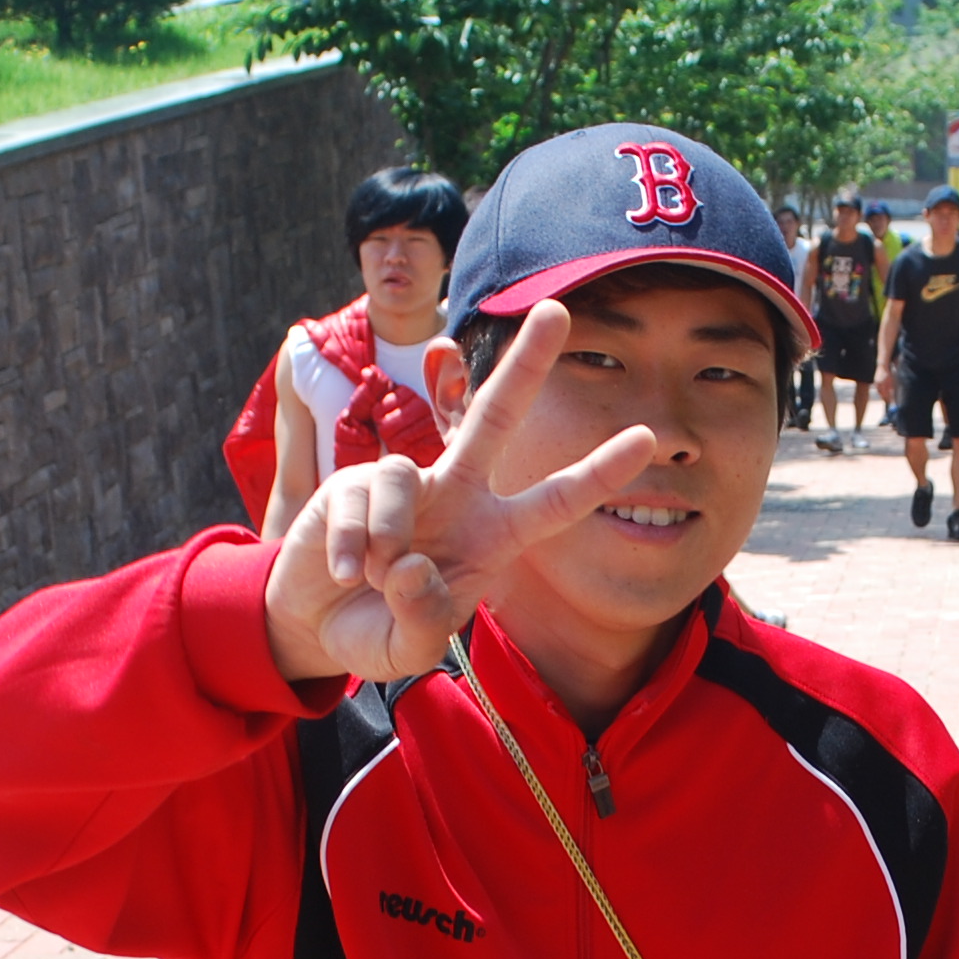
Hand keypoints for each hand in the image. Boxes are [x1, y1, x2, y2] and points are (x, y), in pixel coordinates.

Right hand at [260, 301, 656, 685]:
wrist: (311, 624)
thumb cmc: (375, 630)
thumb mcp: (408, 648)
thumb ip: (421, 621)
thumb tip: (409, 564)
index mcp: (492, 535)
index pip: (555, 501)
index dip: (598, 472)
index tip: (647, 439)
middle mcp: (458, 496)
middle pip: (495, 417)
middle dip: (526, 364)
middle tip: (558, 310)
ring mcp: (407, 484)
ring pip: (406, 480)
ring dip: (387, 540)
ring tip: (366, 577)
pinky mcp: (354, 481)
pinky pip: (362, 500)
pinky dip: (351, 544)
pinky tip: (342, 570)